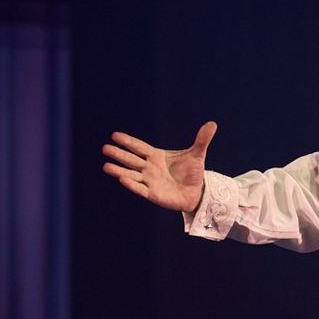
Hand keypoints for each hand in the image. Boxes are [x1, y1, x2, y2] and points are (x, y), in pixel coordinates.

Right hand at [102, 122, 217, 211]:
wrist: (197, 192)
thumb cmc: (192, 172)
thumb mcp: (198, 154)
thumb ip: (202, 140)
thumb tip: (212, 124)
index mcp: (156, 156)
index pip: (139, 147)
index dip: (128, 142)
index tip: (114, 135)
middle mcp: (149, 168)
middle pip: (131, 160)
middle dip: (119, 154)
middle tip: (105, 148)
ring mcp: (150, 181)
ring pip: (131, 174)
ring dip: (119, 170)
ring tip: (106, 166)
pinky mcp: (153, 194)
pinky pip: (140, 189)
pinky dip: (132, 185)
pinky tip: (122, 179)